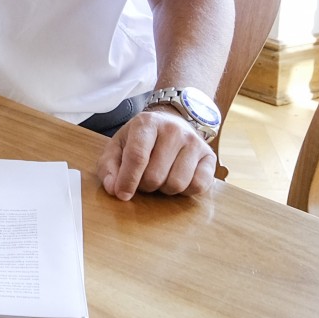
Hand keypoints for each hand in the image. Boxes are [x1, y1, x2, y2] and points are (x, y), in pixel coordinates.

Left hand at [97, 108, 215, 200]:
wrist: (172, 123)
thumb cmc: (141, 139)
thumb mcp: (118, 146)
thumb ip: (109, 167)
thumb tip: (114, 189)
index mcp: (147, 123)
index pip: (137, 157)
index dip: (127, 180)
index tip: (122, 194)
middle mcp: (173, 130)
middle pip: (155, 176)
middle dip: (145, 185)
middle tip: (144, 177)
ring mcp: (194, 142)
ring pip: (176, 184)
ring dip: (164, 189)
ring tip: (161, 176)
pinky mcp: (209, 156)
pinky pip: (198, 186)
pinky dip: (185, 191)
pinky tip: (177, 178)